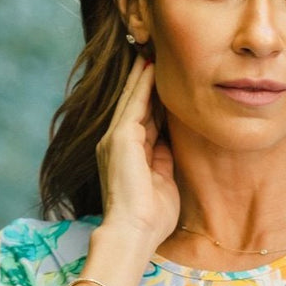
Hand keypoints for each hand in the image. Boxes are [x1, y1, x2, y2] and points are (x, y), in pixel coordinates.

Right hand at [95, 52, 179, 250]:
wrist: (135, 232)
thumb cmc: (152, 218)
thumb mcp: (162, 181)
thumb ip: (163, 159)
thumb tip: (170, 141)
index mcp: (128, 156)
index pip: (143, 120)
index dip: (152, 100)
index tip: (164, 80)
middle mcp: (116, 144)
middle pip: (134, 105)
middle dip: (144, 82)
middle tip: (155, 55)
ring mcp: (115, 139)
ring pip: (132, 100)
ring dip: (142, 77)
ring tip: (152, 53)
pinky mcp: (120, 138)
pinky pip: (134, 105)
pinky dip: (142, 86)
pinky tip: (150, 68)